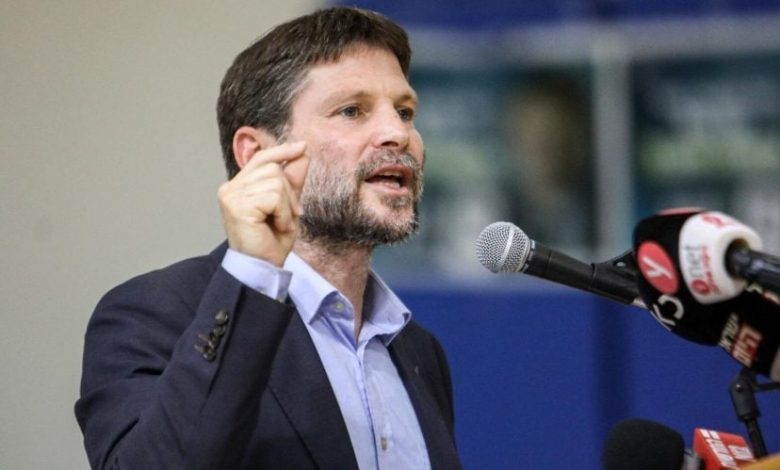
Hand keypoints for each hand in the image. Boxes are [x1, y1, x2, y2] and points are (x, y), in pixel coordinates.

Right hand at [217, 141, 308, 265]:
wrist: (263, 267)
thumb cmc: (271, 241)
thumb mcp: (287, 205)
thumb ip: (291, 179)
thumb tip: (302, 151)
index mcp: (239, 187)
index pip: (261, 159)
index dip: (281, 151)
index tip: (302, 147)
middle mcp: (231, 188)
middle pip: (272, 168)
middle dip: (289, 192)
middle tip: (290, 216)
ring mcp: (231, 196)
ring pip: (275, 181)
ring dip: (286, 205)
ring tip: (281, 223)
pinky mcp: (238, 206)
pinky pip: (273, 196)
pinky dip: (283, 213)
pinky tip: (277, 226)